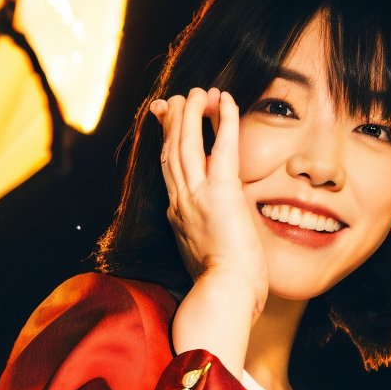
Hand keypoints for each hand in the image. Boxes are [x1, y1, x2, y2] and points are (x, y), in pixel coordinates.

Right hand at [150, 88, 267, 320]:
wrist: (224, 297)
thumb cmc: (224, 287)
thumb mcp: (207, 254)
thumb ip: (206, 235)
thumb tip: (216, 230)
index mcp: (178, 215)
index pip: (168, 168)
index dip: (165, 140)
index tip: (165, 121)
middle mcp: (181, 201)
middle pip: (171, 149)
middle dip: (173, 119)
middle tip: (178, 97)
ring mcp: (197, 195)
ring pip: (186, 142)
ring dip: (192, 112)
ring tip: (198, 91)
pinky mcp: (221, 193)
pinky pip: (222, 147)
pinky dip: (223, 120)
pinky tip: (225, 100)